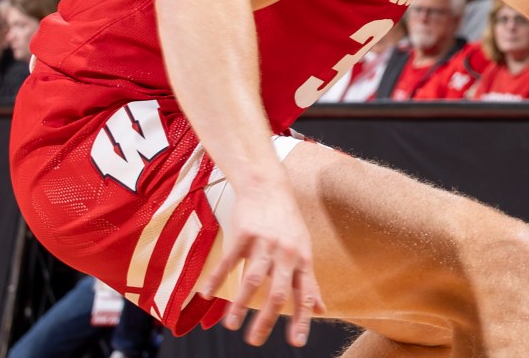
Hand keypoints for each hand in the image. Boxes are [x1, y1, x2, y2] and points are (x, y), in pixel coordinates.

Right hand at [194, 184, 325, 346]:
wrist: (268, 186)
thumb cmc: (287, 223)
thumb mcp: (304, 250)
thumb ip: (310, 282)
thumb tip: (321, 309)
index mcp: (302, 259)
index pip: (304, 295)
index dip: (301, 320)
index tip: (296, 343)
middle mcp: (285, 253)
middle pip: (277, 292)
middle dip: (267, 320)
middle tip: (255, 342)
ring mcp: (264, 243)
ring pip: (252, 279)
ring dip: (240, 305)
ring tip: (231, 326)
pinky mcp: (243, 234)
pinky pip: (229, 261)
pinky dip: (217, 279)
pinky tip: (207, 295)